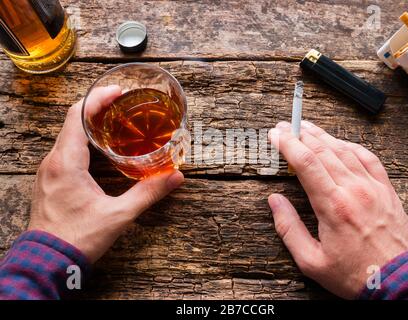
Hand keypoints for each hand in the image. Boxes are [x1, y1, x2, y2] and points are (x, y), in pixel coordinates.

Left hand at [28, 86, 184, 262]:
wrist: (49, 261)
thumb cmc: (77, 237)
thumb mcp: (118, 215)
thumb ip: (148, 193)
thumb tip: (175, 178)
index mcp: (66, 162)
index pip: (77, 116)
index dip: (97, 99)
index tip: (118, 92)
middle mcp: (53, 161)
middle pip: (72, 122)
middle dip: (97, 109)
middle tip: (122, 104)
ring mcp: (49, 171)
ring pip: (68, 136)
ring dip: (90, 125)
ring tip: (115, 122)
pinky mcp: (51, 181)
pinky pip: (66, 151)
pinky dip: (84, 141)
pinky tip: (101, 149)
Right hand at [268, 121, 407, 298]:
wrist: (400, 280)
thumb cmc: (356, 273)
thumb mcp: (311, 261)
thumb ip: (289, 229)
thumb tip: (275, 202)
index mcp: (333, 206)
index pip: (306, 163)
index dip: (288, 144)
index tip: (276, 135)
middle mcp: (353, 190)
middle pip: (323, 150)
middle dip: (300, 135)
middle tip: (285, 127)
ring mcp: (372, 187)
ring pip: (344, 150)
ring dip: (322, 136)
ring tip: (306, 127)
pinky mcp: (385, 189)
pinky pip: (367, 157)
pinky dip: (350, 145)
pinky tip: (339, 142)